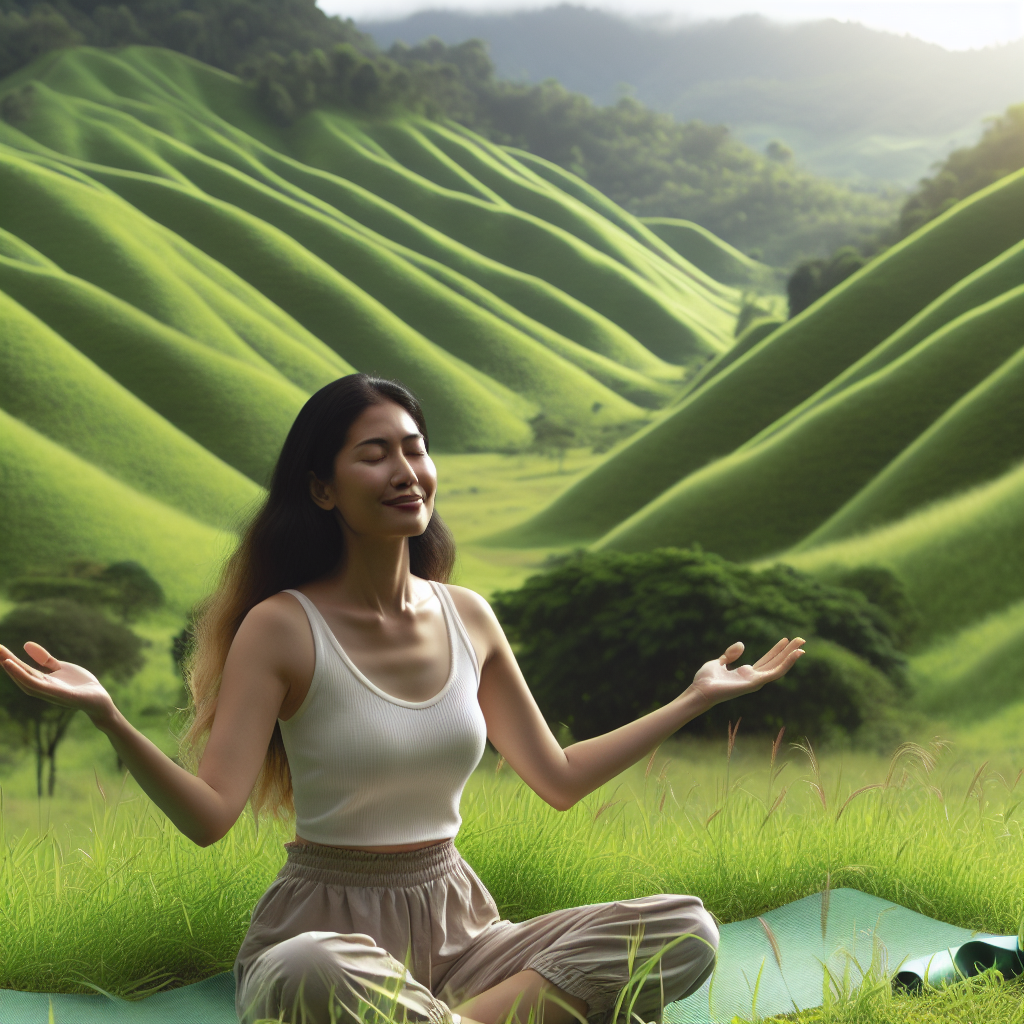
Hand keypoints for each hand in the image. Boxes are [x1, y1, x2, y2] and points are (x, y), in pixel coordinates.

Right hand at [0, 641, 116, 724]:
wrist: (100, 699)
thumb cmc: (80, 685)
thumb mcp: (61, 667)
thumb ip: (45, 659)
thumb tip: (26, 644)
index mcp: (43, 681)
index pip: (23, 669)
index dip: (10, 659)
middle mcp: (44, 688)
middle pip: (22, 675)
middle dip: (8, 663)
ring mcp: (51, 692)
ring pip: (28, 683)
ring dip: (15, 672)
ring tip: (3, 660)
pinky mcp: (61, 695)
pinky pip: (41, 687)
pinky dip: (29, 679)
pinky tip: (23, 670)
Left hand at [684, 637, 804, 709]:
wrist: (700, 691)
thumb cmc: (706, 680)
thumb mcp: (718, 662)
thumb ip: (730, 654)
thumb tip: (742, 645)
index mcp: (746, 673)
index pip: (766, 660)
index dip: (776, 650)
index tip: (785, 639)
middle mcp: (754, 678)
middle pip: (775, 662)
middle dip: (788, 651)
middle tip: (801, 639)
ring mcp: (756, 681)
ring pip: (779, 667)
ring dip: (791, 656)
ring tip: (802, 644)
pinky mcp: (756, 683)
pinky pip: (776, 673)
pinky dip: (787, 663)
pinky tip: (796, 654)